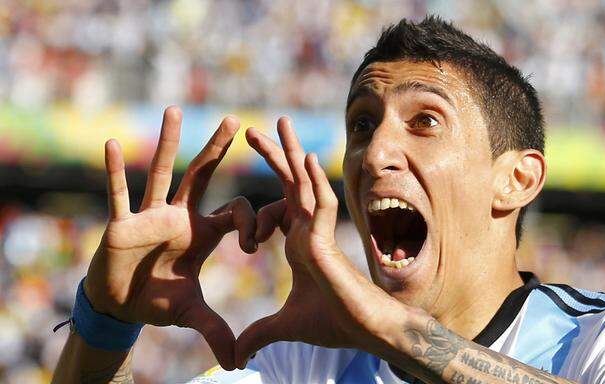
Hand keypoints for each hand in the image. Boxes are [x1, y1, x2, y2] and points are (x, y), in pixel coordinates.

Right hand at [84, 107, 254, 369]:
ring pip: (161, 173)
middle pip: (202, 176)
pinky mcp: (121, 224)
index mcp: (204, 232)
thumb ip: (214, 328)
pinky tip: (109, 145)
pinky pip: (117, 194)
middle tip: (233, 119)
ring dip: (167, 143)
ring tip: (174, 110)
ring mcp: (150, 216)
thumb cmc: (157, 300)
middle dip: (217, 149)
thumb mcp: (189, 312)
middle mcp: (180, 216)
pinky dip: (113, 173)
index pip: (237, 213)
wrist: (121, 305)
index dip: (252, 222)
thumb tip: (237, 361)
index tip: (256, 244)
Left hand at [235, 117, 402, 367]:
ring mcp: (318, 233)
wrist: (364, 331)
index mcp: (298, 243)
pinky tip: (305, 159)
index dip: (256, 213)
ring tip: (278, 123)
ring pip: (303, 184)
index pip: (277, 208)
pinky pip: (320, 205)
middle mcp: (307, 231)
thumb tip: (234, 359)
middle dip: (273, 156)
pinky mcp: (327, 242)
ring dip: (290, 154)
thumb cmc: (333, 322)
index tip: (248, 237)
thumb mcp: (283, 326)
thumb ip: (259, 335)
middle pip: (288, 184)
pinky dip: (313, 182)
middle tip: (252, 131)